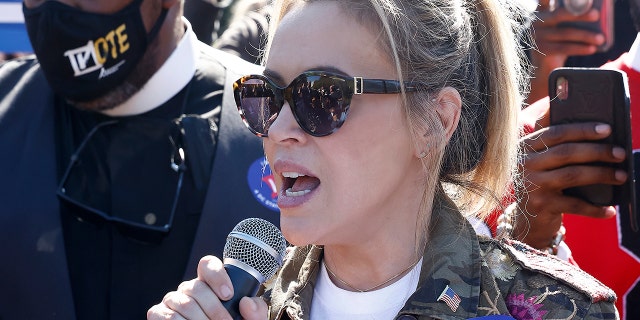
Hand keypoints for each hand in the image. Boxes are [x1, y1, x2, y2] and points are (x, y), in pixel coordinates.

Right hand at [147, 255, 268, 319]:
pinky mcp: (158, 314)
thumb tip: (247, 302)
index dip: (217, 276)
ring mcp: (172, 300)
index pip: (207, 265)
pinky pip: (168, 316)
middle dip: (214, 309)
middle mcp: (189, 289)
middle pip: (197, 287)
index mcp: (209, 284)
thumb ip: (255, 312)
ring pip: (185, 304)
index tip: (228, 295)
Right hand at [515, 121, 626, 248]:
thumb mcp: (538, 159)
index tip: (607, 129)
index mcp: (525, 147)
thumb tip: (577, 118)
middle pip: (565, 153)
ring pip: (572, 175)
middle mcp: (525, 164)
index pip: (555, 133)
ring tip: (621, 176)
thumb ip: (551, 139)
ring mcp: (531, 185)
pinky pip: (574, 205)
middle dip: (597, 151)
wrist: (524, 218)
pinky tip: (610, 210)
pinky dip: (594, 208)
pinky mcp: (540, 205)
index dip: (582, 130)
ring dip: (601, 174)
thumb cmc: (539, 181)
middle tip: (620, 153)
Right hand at [527, 6, 604, 102]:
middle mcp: (535, 22)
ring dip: (586, 35)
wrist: (544, 67)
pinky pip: (564, 48)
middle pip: (559, 14)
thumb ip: (571, 17)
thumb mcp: (562, 26)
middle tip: (596, 15)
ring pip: (565, 33)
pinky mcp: (541, 50)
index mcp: (541, 12)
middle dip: (580, 14)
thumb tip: (595, 11)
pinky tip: (592, 48)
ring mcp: (537, 37)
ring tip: (601, 38)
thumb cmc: (558, 41)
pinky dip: (580, 48)